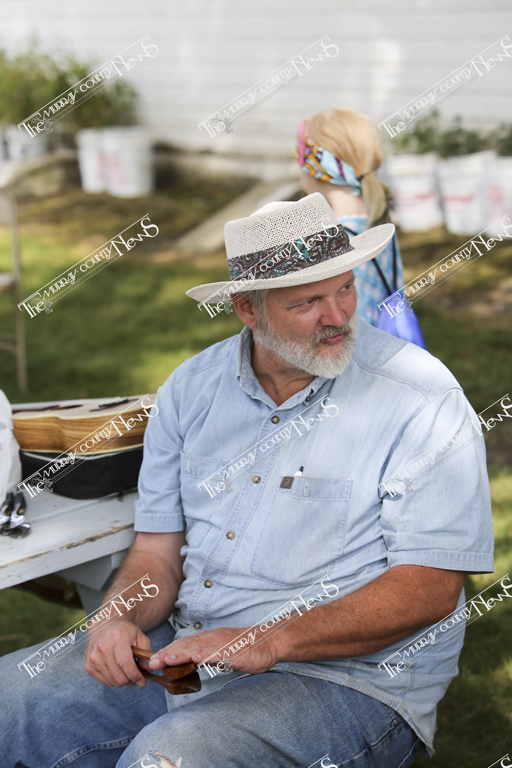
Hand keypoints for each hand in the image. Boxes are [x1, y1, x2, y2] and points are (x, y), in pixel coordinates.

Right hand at [84, 619, 150, 687]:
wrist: (105, 625)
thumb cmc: (125, 632)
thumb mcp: (140, 636)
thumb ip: (146, 652)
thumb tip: (148, 669)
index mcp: (117, 637)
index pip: (125, 663)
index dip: (135, 675)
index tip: (143, 682)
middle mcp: (102, 647)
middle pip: (119, 675)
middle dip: (131, 681)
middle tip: (136, 677)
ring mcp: (93, 657)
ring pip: (112, 681)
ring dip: (122, 681)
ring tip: (127, 672)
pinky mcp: (88, 665)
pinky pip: (104, 681)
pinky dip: (113, 680)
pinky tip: (117, 671)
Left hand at [147, 626, 280, 675]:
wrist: (269, 642)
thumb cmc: (246, 648)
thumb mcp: (222, 652)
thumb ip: (207, 656)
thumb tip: (191, 664)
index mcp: (209, 638)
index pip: (183, 644)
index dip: (167, 651)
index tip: (152, 660)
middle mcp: (212, 638)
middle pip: (185, 645)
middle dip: (167, 653)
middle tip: (150, 663)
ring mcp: (222, 643)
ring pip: (197, 647)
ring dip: (179, 654)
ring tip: (165, 660)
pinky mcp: (232, 650)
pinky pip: (216, 653)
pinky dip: (204, 655)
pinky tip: (194, 659)